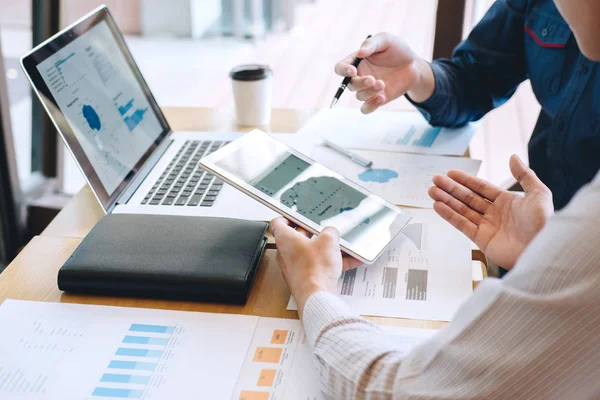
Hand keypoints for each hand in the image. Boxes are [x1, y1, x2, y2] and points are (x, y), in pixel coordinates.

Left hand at [269, 217, 362, 316]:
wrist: (317, 295)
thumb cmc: (314, 269)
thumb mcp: (329, 240)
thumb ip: (331, 231)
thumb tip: (332, 233)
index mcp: (285, 239)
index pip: (278, 223)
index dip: (287, 217)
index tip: (296, 215)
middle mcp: (286, 253)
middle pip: (298, 237)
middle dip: (313, 233)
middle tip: (324, 229)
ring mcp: (295, 267)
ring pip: (311, 252)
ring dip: (326, 249)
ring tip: (342, 246)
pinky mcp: (305, 278)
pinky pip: (319, 266)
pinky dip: (333, 263)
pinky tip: (351, 261)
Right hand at [334, 32, 434, 113]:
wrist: (413, 65)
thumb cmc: (397, 50)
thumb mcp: (385, 40)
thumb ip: (371, 44)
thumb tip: (359, 53)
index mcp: (356, 62)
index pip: (340, 68)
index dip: (343, 70)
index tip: (353, 70)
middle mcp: (359, 76)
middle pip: (349, 84)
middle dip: (360, 83)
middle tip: (372, 79)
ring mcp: (368, 89)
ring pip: (359, 96)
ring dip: (369, 92)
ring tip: (382, 84)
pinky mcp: (377, 99)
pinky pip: (366, 109)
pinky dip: (371, 106)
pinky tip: (382, 97)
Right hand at [428, 155, 553, 269]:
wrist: (544, 250)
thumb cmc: (545, 223)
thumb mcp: (539, 194)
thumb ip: (525, 175)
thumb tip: (512, 157)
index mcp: (507, 202)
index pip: (481, 188)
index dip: (466, 180)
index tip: (450, 173)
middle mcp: (495, 214)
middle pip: (468, 198)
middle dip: (451, 189)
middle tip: (435, 179)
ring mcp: (487, 227)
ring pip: (462, 210)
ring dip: (446, 200)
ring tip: (431, 191)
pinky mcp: (482, 240)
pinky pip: (462, 225)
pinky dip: (449, 215)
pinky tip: (438, 206)